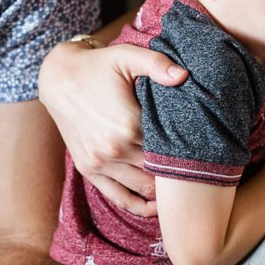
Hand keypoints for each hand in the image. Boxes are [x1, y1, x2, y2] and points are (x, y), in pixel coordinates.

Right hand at [38, 36, 186, 215]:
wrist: (58, 78)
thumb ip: (157, 64)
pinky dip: (139, 206)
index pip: (169, 147)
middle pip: (159, 170)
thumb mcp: (126, 56)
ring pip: (142, 187)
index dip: (189, 150)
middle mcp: (114, 149)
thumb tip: (184, 75)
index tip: (206, 151)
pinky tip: (156, 208)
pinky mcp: (88, 169)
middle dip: (180, 172)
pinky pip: (118, 197)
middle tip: (203, 173)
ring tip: (184, 190)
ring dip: (163, 192)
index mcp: (129, 124)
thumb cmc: (97, 66)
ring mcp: (100, 163)